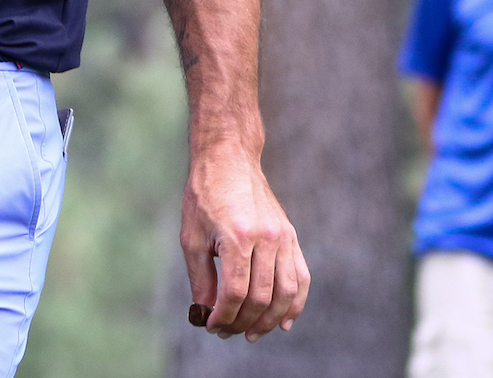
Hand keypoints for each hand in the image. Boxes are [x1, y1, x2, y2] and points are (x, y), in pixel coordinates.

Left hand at [181, 148, 306, 341]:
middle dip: (243, 322)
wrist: (229, 160)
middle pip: (261, 296)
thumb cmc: (204, 197)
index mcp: (237, 236)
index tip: (211, 326)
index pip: (236, 292)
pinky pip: (301, 277)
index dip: (224, 316)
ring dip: (270, 320)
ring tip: (252, 333)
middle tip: (227, 332)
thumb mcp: (191, 237)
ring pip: (286, 292)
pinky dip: (295, 303)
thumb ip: (200, 278)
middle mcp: (265, 238)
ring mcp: (283, 237)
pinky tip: (284, 322)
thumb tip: (206, 313)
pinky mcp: (291, 236)